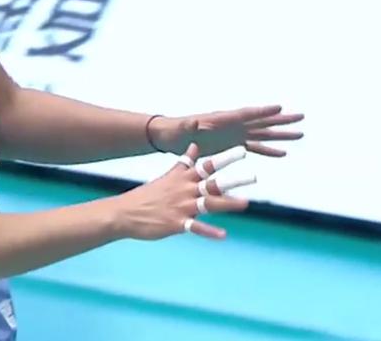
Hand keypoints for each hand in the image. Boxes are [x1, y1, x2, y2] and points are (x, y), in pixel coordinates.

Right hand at [111, 143, 255, 241]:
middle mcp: (185, 190)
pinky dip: (209, 231)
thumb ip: (184, 163)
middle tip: (254, 176)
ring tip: (246, 203)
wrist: (125, 212)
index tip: (242, 150)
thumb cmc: (148, 195)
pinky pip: (195, 227)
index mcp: (183, 177)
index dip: (225, 158)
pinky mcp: (176, 223)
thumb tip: (195, 145)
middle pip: (213, 183)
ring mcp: (181, 206)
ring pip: (209, 203)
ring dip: (228, 203)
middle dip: (234, 179)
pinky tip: (223, 235)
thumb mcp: (167, 175)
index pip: (207, 165)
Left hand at [151, 106, 303, 157]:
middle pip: (262, 121)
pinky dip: (269, 151)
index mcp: (224, 119)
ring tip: (301, 134)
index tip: (280, 108)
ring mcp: (236, 134)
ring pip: (263, 134)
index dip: (262, 111)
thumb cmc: (177, 130)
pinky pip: (255, 148)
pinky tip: (283, 154)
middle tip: (302, 117)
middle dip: (282, 120)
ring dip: (281, 136)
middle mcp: (234, 124)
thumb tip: (197, 122)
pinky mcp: (234, 144)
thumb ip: (192, 125)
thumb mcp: (184, 128)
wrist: (173, 137)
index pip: (247, 114)